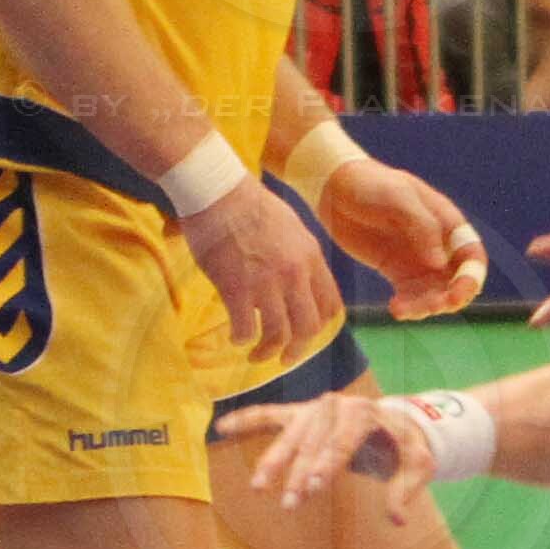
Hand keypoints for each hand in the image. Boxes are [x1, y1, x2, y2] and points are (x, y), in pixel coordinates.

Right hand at [184, 179, 341, 365]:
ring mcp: (267, 282)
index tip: (306, 333)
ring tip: (256, 355)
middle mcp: (295, 273)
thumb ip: (298, 255)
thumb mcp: (291, 226)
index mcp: (312, 257)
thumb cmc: (250, 204)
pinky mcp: (236, 288)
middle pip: (308, 327)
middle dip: (297, 349)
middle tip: (284, 358)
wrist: (218, 190)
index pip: (330, 305)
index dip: (320, 326)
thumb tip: (298, 274)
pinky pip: (245, 329)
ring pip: (279, 334)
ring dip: (267, 352)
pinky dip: (241, 339)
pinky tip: (235, 338)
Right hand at [220, 385, 442, 521]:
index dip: (327, 465)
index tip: (312, 487)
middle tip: (290, 503)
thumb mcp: (418, 464)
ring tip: (258, 486)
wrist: (397, 421)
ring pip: (289, 436)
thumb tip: (397, 519)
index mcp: (364, 413)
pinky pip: (269, 414)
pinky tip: (220, 427)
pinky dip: (246, 419)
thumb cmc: (406, 445)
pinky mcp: (299, 413)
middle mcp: (335, 406)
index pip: (341, 442)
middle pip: (313, 443)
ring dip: (273, 461)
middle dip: (299, 473)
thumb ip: (406, 490)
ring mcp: (314, 408)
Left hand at [319, 155, 489, 316]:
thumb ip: (423, 227)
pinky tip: (395, 308)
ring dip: (427, 306)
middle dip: (450, 298)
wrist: (337, 189)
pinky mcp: (397, 272)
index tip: (457, 294)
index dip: (471, 278)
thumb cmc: (373, 185)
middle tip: (433, 307)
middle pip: (457, 281)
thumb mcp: (400, 197)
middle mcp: (439, 246)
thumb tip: (439, 263)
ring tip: (403, 309)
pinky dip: (407, 307)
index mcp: (448, 224)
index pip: (472, 256)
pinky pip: (411, 296)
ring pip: (435, 293)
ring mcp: (419, 261)